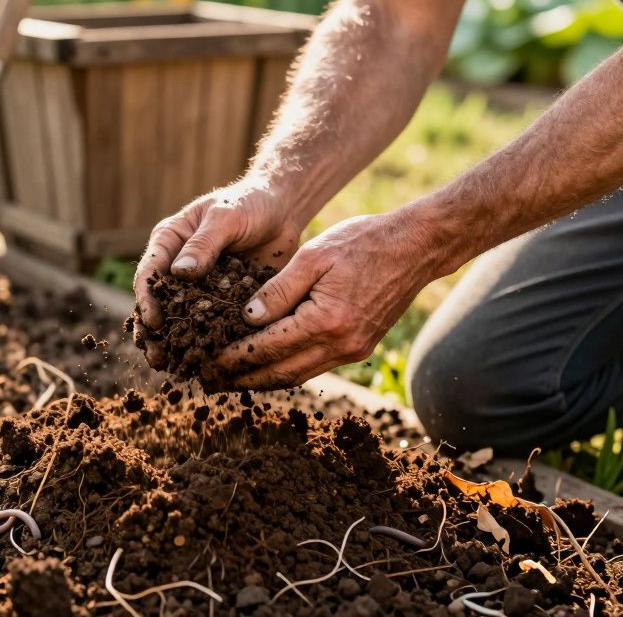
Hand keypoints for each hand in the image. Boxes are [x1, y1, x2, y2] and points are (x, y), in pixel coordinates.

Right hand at [132, 179, 302, 367]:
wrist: (281, 210)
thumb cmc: (250, 204)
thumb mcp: (225, 217)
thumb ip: (204, 244)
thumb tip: (179, 274)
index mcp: (169, 242)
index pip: (149, 273)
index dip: (147, 300)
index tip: (153, 323)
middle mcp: (178, 266)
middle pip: (158, 304)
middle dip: (155, 333)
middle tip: (158, 359)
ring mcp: (198, 286)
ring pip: (180, 319)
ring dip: (177, 344)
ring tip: (176, 369)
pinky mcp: (221, 300)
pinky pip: (210, 324)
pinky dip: (206, 343)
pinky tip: (208, 364)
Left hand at [215, 212, 442, 390]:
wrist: (416, 247)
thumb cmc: (363, 241)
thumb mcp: (313, 255)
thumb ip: (279, 289)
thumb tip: (247, 318)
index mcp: (326, 320)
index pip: (267, 348)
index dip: (234, 357)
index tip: (206, 360)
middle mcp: (341, 344)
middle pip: (281, 372)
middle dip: (242, 379)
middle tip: (210, 380)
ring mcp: (353, 349)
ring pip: (298, 375)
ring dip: (264, 380)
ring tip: (232, 380)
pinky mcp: (360, 347)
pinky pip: (316, 366)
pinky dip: (288, 369)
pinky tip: (268, 366)